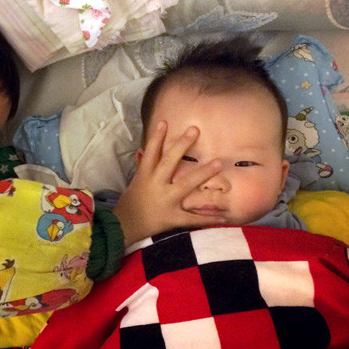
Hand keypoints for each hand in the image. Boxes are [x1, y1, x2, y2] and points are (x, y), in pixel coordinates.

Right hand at [114, 122, 221, 245]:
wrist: (124, 227)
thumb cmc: (129, 204)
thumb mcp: (134, 183)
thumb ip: (142, 168)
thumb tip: (143, 150)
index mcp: (145, 176)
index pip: (151, 153)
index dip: (157, 137)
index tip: (165, 122)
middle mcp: (156, 185)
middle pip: (169, 162)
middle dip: (182, 145)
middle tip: (195, 130)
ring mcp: (166, 200)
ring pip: (186, 184)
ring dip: (202, 173)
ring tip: (218, 163)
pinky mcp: (172, 217)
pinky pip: (192, 218)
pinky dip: (208, 218)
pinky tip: (224, 216)